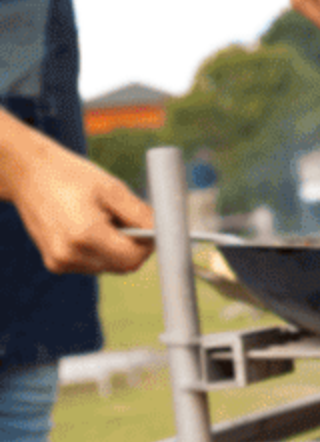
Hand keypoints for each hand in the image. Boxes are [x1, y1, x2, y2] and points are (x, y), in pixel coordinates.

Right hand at [9, 132, 153, 274]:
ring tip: (105, 219)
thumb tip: (166, 232)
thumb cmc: (72, 177)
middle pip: (123, 266)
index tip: (156, 230)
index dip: (150, 246)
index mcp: (86, 235)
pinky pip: (92, 264)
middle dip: (136, 247)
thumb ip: (142, 215)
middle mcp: (70, 255)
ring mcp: (60, 262)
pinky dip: (101, 250)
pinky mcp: (56, 264)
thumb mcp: (113, 189)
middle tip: (131, 220)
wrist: (30, 175)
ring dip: (118, 248)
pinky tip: (90, 227)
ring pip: (109, 266)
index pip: (134, 258)